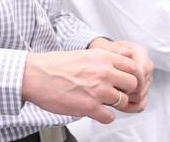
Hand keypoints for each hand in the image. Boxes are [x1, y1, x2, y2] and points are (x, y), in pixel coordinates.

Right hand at [22, 48, 138, 123]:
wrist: (36, 75)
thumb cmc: (55, 65)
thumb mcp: (85, 53)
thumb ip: (107, 56)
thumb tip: (126, 55)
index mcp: (103, 57)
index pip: (133, 66)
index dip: (132, 75)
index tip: (127, 81)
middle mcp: (103, 72)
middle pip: (132, 84)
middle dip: (126, 90)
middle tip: (117, 92)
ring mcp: (98, 90)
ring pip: (123, 101)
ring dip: (115, 104)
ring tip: (102, 101)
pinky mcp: (89, 107)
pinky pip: (110, 117)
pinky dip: (104, 116)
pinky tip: (96, 111)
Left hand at [88, 38, 152, 112]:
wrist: (104, 60)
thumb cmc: (104, 53)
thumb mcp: (106, 49)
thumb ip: (115, 50)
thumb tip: (125, 53)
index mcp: (140, 52)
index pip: (141, 70)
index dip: (128, 79)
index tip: (113, 82)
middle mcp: (147, 66)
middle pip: (141, 86)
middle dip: (124, 91)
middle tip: (109, 92)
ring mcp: (146, 80)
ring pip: (140, 97)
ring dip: (125, 99)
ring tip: (110, 97)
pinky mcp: (143, 92)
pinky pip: (140, 105)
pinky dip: (129, 107)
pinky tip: (117, 105)